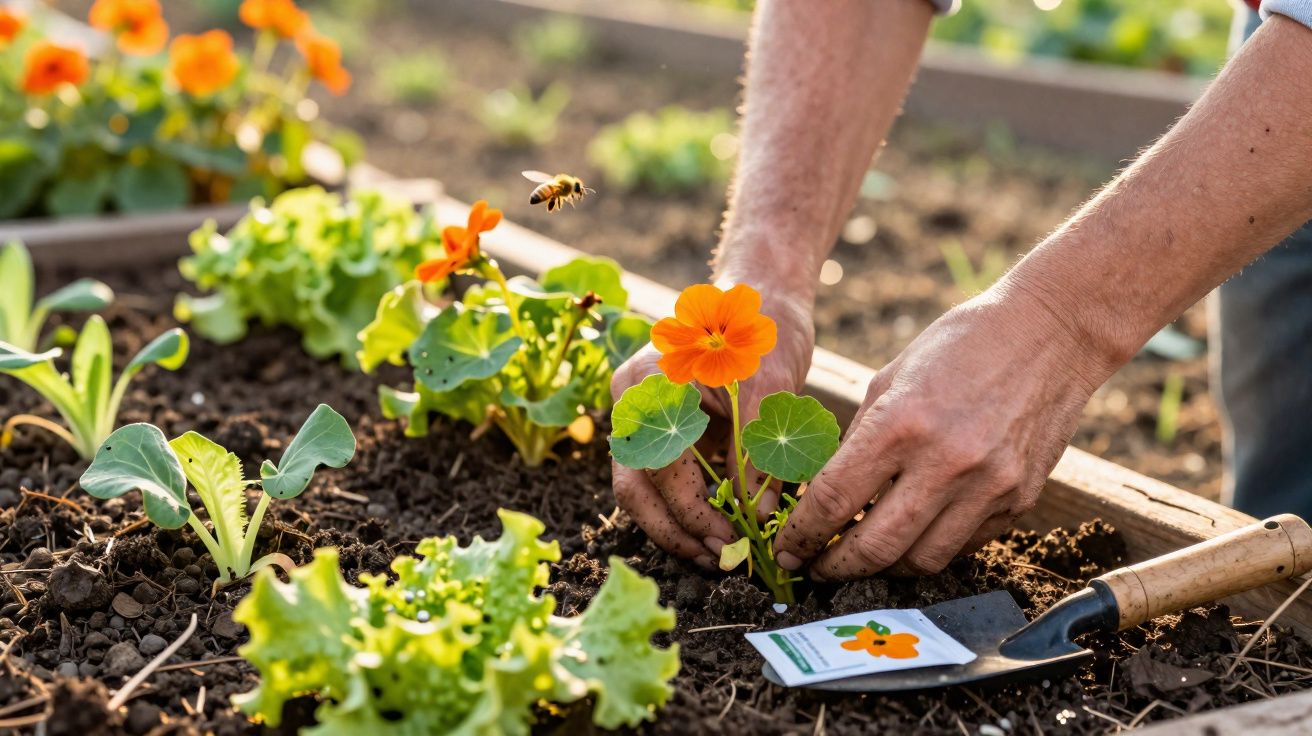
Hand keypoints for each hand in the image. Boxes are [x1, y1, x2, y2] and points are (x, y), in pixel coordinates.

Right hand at [610, 286, 813, 567]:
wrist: (756, 301)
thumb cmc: (763, 335)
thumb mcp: (770, 391)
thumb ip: (758, 455)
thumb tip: (758, 521)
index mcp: (651, 384)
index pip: (663, 468)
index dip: (695, 513)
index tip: (733, 543)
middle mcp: (632, 401)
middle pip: (635, 487)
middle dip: (676, 531)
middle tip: (719, 560)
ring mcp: (637, 415)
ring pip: (639, 489)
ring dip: (675, 525)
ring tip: (716, 551)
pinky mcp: (653, 428)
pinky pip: (656, 478)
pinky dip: (681, 506)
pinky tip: (714, 526)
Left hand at [773, 285, 1117, 579]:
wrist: (1051, 334)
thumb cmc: (960, 346)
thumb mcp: (891, 380)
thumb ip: (859, 441)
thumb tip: (826, 496)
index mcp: (900, 423)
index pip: (834, 500)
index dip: (802, 534)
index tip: (787, 549)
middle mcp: (946, 463)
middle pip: (874, 547)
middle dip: (834, 567)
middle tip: (815, 568)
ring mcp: (988, 488)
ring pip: (920, 561)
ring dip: (882, 569)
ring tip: (861, 558)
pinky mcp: (1018, 502)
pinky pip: (962, 546)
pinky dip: (929, 548)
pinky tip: (911, 536)